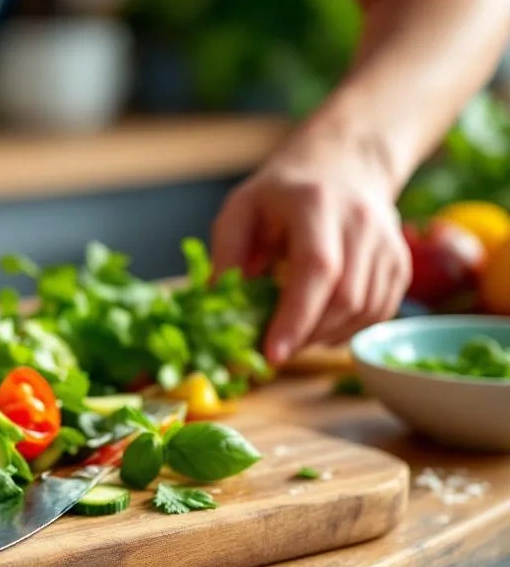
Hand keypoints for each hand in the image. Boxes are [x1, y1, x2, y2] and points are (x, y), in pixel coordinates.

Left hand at [211, 141, 410, 364]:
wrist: (343, 165)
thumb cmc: (283, 192)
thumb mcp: (241, 209)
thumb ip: (226, 253)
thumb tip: (215, 303)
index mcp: (317, 204)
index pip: (318, 269)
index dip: (297, 317)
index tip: (272, 353)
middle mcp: (361, 223)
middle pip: (346, 297)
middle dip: (307, 335)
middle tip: (274, 351)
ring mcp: (388, 243)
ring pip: (365, 310)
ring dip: (326, 336)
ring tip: (294, 335)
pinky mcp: (399, 263)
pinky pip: (379, 312)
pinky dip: (349, 330)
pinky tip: (321, 326)